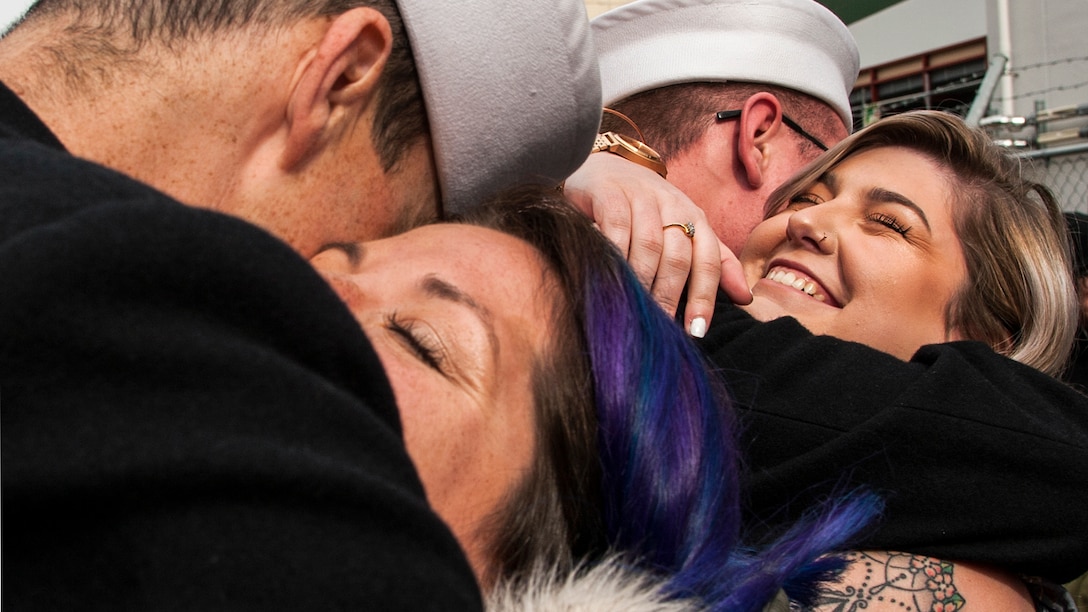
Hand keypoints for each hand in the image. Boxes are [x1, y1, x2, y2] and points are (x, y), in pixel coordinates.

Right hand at [564, 153, 751, 336]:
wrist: (608, 165)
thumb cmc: (649, 208)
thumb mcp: (686, 229)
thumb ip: (715, 261)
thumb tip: (746, 298)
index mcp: (695, 217)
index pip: (709, 260)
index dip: (705, 297)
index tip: (696, 331)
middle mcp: (673, 205)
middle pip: (678, 257)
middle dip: (671, 296)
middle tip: (659, 327)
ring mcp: (641, 197)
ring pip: (648, 245)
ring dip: (643, 281)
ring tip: (635, 310)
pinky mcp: (609, 194)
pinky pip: (616, 228)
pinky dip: (615, 254)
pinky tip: (610, 277)